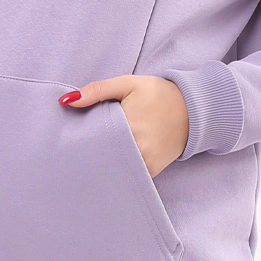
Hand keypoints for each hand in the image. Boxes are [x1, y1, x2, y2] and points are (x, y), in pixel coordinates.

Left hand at [59, 75, 189, 176]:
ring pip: (114, 170)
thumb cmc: (159, 94)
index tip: (69, 142)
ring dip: (103, 166)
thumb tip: (66, 101)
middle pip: (100, 158)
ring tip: (90, 162)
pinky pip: (129, 177)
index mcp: (127, 126)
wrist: (194, 109)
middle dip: (88, 156)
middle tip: (73, 155)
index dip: (79, 141)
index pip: (92, 140)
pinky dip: (119, 172)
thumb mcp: (128, 84)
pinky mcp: (152, 172)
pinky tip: (110, 167)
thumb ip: (97, 90)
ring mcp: (145, 163)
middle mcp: (136, 149)